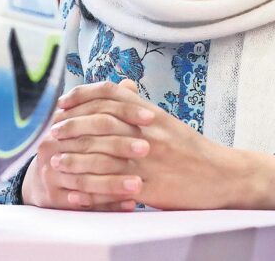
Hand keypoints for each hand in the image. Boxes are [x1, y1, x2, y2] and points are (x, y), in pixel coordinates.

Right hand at [20, 80, 151, 210]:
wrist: (45, 177)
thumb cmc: (74, 144)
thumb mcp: (85, 121)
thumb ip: (107, 104)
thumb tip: (129, 84)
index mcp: (62, 119)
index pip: (96, 109)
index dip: (125, 111)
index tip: (151, 117)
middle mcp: (51, 142)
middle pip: (89, 142)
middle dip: (120, 146)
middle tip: (147, 149)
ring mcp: (49, 170)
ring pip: (85, 176)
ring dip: (114, 182)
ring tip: (139, 184)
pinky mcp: (52, 196)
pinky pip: (83, 202)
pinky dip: (107, 203)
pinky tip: (129, 204)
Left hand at [51, 79, 274, 209]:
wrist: (222, 176)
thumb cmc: (191, 149)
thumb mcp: (167, 121)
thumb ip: (141, 104)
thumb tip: (123, 85)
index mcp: (151, 113)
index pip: (112, 94)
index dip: (84, 95)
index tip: (63, 101)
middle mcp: (148, 131)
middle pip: (101, 121)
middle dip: (72, 125)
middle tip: (52, 130)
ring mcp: (148, 159)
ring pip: (102, 154)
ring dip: (74, 157)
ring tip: (54, 160)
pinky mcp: (149, 185)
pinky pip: (113, 185)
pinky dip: (89, 187)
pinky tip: (74, 189)